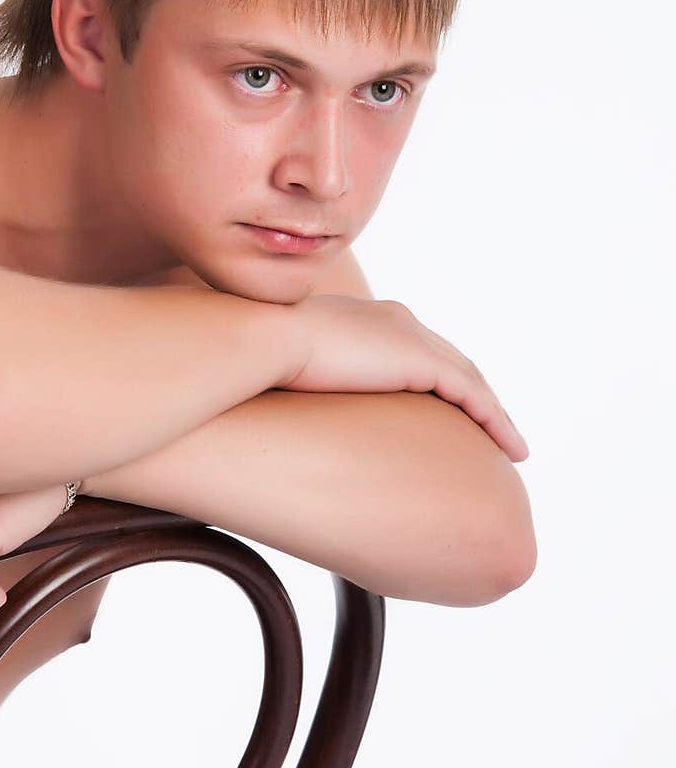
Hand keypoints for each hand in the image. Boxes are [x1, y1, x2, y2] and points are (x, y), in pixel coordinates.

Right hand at [277, 295, 528, 462]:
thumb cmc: (255, 359)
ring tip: (511, 446)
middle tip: (492, 428)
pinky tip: (512, 449)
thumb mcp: (283, 369)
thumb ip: (298, 382)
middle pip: (451, 361)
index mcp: (365, 319)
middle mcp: (396, 321)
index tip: (446, 407)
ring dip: (494, 414)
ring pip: (470, 380)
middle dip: (474, 394)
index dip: (436, 378)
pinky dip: (496, 421)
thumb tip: (282, 412)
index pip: (415, 350)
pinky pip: (473, 396)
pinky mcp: (419, 362)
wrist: (261, 338)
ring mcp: (410, 338)